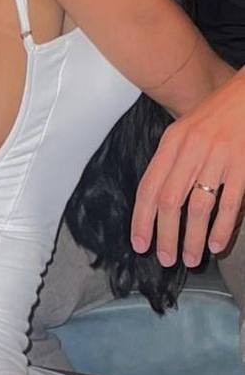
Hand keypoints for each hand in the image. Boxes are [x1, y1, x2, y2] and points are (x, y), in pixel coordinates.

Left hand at [131, 68, 244, 268]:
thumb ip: (171, 160)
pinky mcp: (242, 165)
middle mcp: (192, 149)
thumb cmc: (216, 114)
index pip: (149, 186)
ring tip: (191, 258)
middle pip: (171, 201)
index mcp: (172, 141)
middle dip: (165, 235)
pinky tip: (217, 245)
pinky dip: (221, 228)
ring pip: (199, 207)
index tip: (139, 243)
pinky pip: (229, 203)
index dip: (142, 219)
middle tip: (165, 259)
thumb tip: (157, 200)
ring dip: (193, 238)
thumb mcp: (185, 129)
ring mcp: (219, 157)